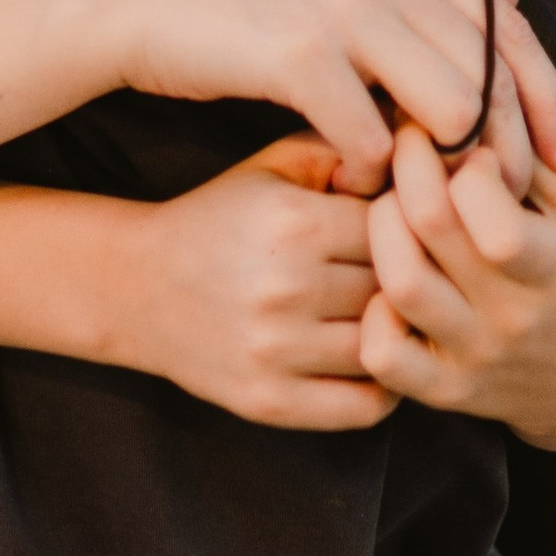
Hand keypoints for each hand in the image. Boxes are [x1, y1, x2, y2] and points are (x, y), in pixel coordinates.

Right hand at [99, 0, 555, 201]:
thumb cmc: (239, 2)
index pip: (510, 29)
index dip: (547, 98)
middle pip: (491, 75)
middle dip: (509, 150)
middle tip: (508, 208)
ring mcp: (344, 7)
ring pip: (448, 110)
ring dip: (446, 170)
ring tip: (433, 208)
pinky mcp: (300, 54)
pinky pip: (371, 138)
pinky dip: (371, 175)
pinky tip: (354, 190)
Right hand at [118, 138, 394, 430]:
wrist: (139, 287)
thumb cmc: (220, 218)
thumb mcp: (271, 165)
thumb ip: (341, 148)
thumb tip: (416, 153)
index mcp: (293, 222)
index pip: (397, 227)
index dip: (405, 228)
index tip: (400, 233)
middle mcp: (285, 287)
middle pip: (394, 288)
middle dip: (403, 281)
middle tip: (407, 279)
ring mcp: (276, 350)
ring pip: (385, 345)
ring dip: (395, 334)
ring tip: (394, 319)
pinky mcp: (268, 401)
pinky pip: (364, 406)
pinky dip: (383, 387)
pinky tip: (374, 360)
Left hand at [360, 127, 555, 448]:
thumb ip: (531, 159)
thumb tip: (468, 105)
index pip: (495, 219)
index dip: (469, 164)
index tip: (469, 146)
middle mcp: (515, 319)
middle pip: (430, 228)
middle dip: (410, 165)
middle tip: (410, 145)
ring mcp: (475, 358)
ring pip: (400, 283)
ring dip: (383, 226)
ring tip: (394, 205)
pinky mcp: (444, 391)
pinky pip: (382, 355)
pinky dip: (371, 312)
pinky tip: (385, 279)